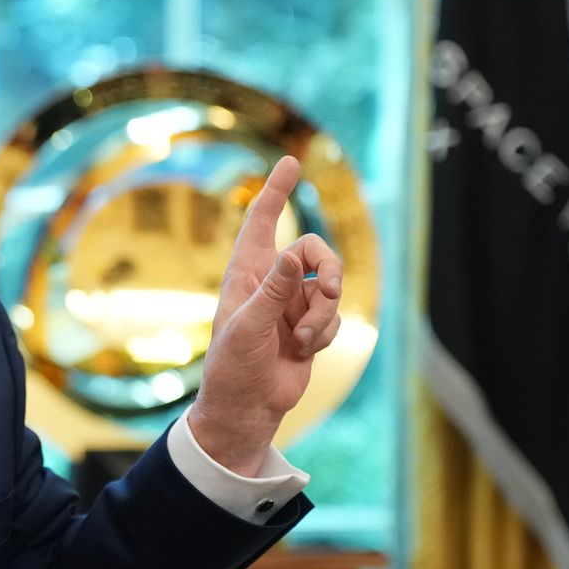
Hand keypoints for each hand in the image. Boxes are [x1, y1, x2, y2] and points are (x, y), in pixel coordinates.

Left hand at [187, 156, 343, 475]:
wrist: (248, 407)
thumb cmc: (233, 366)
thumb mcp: (249, 326)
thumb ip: (276, 290)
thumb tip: (297, 256)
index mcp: (246, 273)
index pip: (262, 222)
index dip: (275, 191)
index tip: (289, 161)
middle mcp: (271, 281)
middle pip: (317, 251)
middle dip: (331, 269)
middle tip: (330, 290)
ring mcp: (292, 303)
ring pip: (331, 287)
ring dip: (323, 315)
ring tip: (300, 341)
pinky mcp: (309, 325)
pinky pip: (334, 315)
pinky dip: (324, 333)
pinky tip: (304, 352)